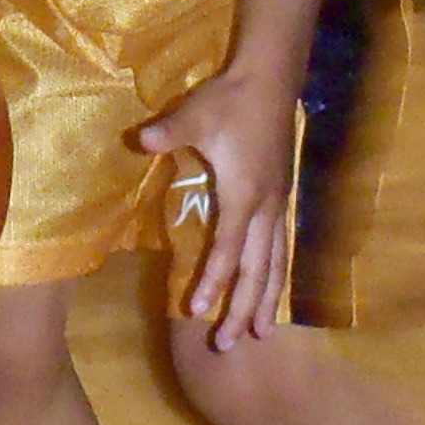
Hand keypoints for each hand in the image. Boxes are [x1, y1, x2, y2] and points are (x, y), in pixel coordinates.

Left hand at [136, 62, 296, 349]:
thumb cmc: (230, 100)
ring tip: (261, 334)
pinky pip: (282, 247)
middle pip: (257, 271)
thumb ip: (167, 133)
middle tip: (226, 345)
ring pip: (276, 264)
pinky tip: (274, 289)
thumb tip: (139, 140)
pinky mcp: (285, 196)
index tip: (195, 310)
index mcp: (244, 195)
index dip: (212, 282)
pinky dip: (278, 275)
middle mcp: (267, 207)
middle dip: (242, 309)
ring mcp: (280, 203)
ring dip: (266, 300)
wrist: (271, 80)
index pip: (227, 250)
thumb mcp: (195, 115)